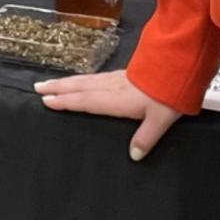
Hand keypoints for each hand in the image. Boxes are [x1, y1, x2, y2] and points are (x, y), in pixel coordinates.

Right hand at [35, 68, 182, 160]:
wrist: (181, 64)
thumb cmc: (169, 93)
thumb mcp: (161, 119)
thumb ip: (146, 137)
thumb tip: (133, 156)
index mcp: (116, 99)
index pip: (85, 101)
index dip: (65, 102)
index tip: (45, 100)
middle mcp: (113, 87)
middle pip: (80, 87)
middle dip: (59, 87)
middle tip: (37, 87)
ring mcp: (118, 78)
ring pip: (87, 79)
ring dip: (68, 81)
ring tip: (52, 82)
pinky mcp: (126, 73)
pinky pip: (97, 77)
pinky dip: (84, 79)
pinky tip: (85, 80)